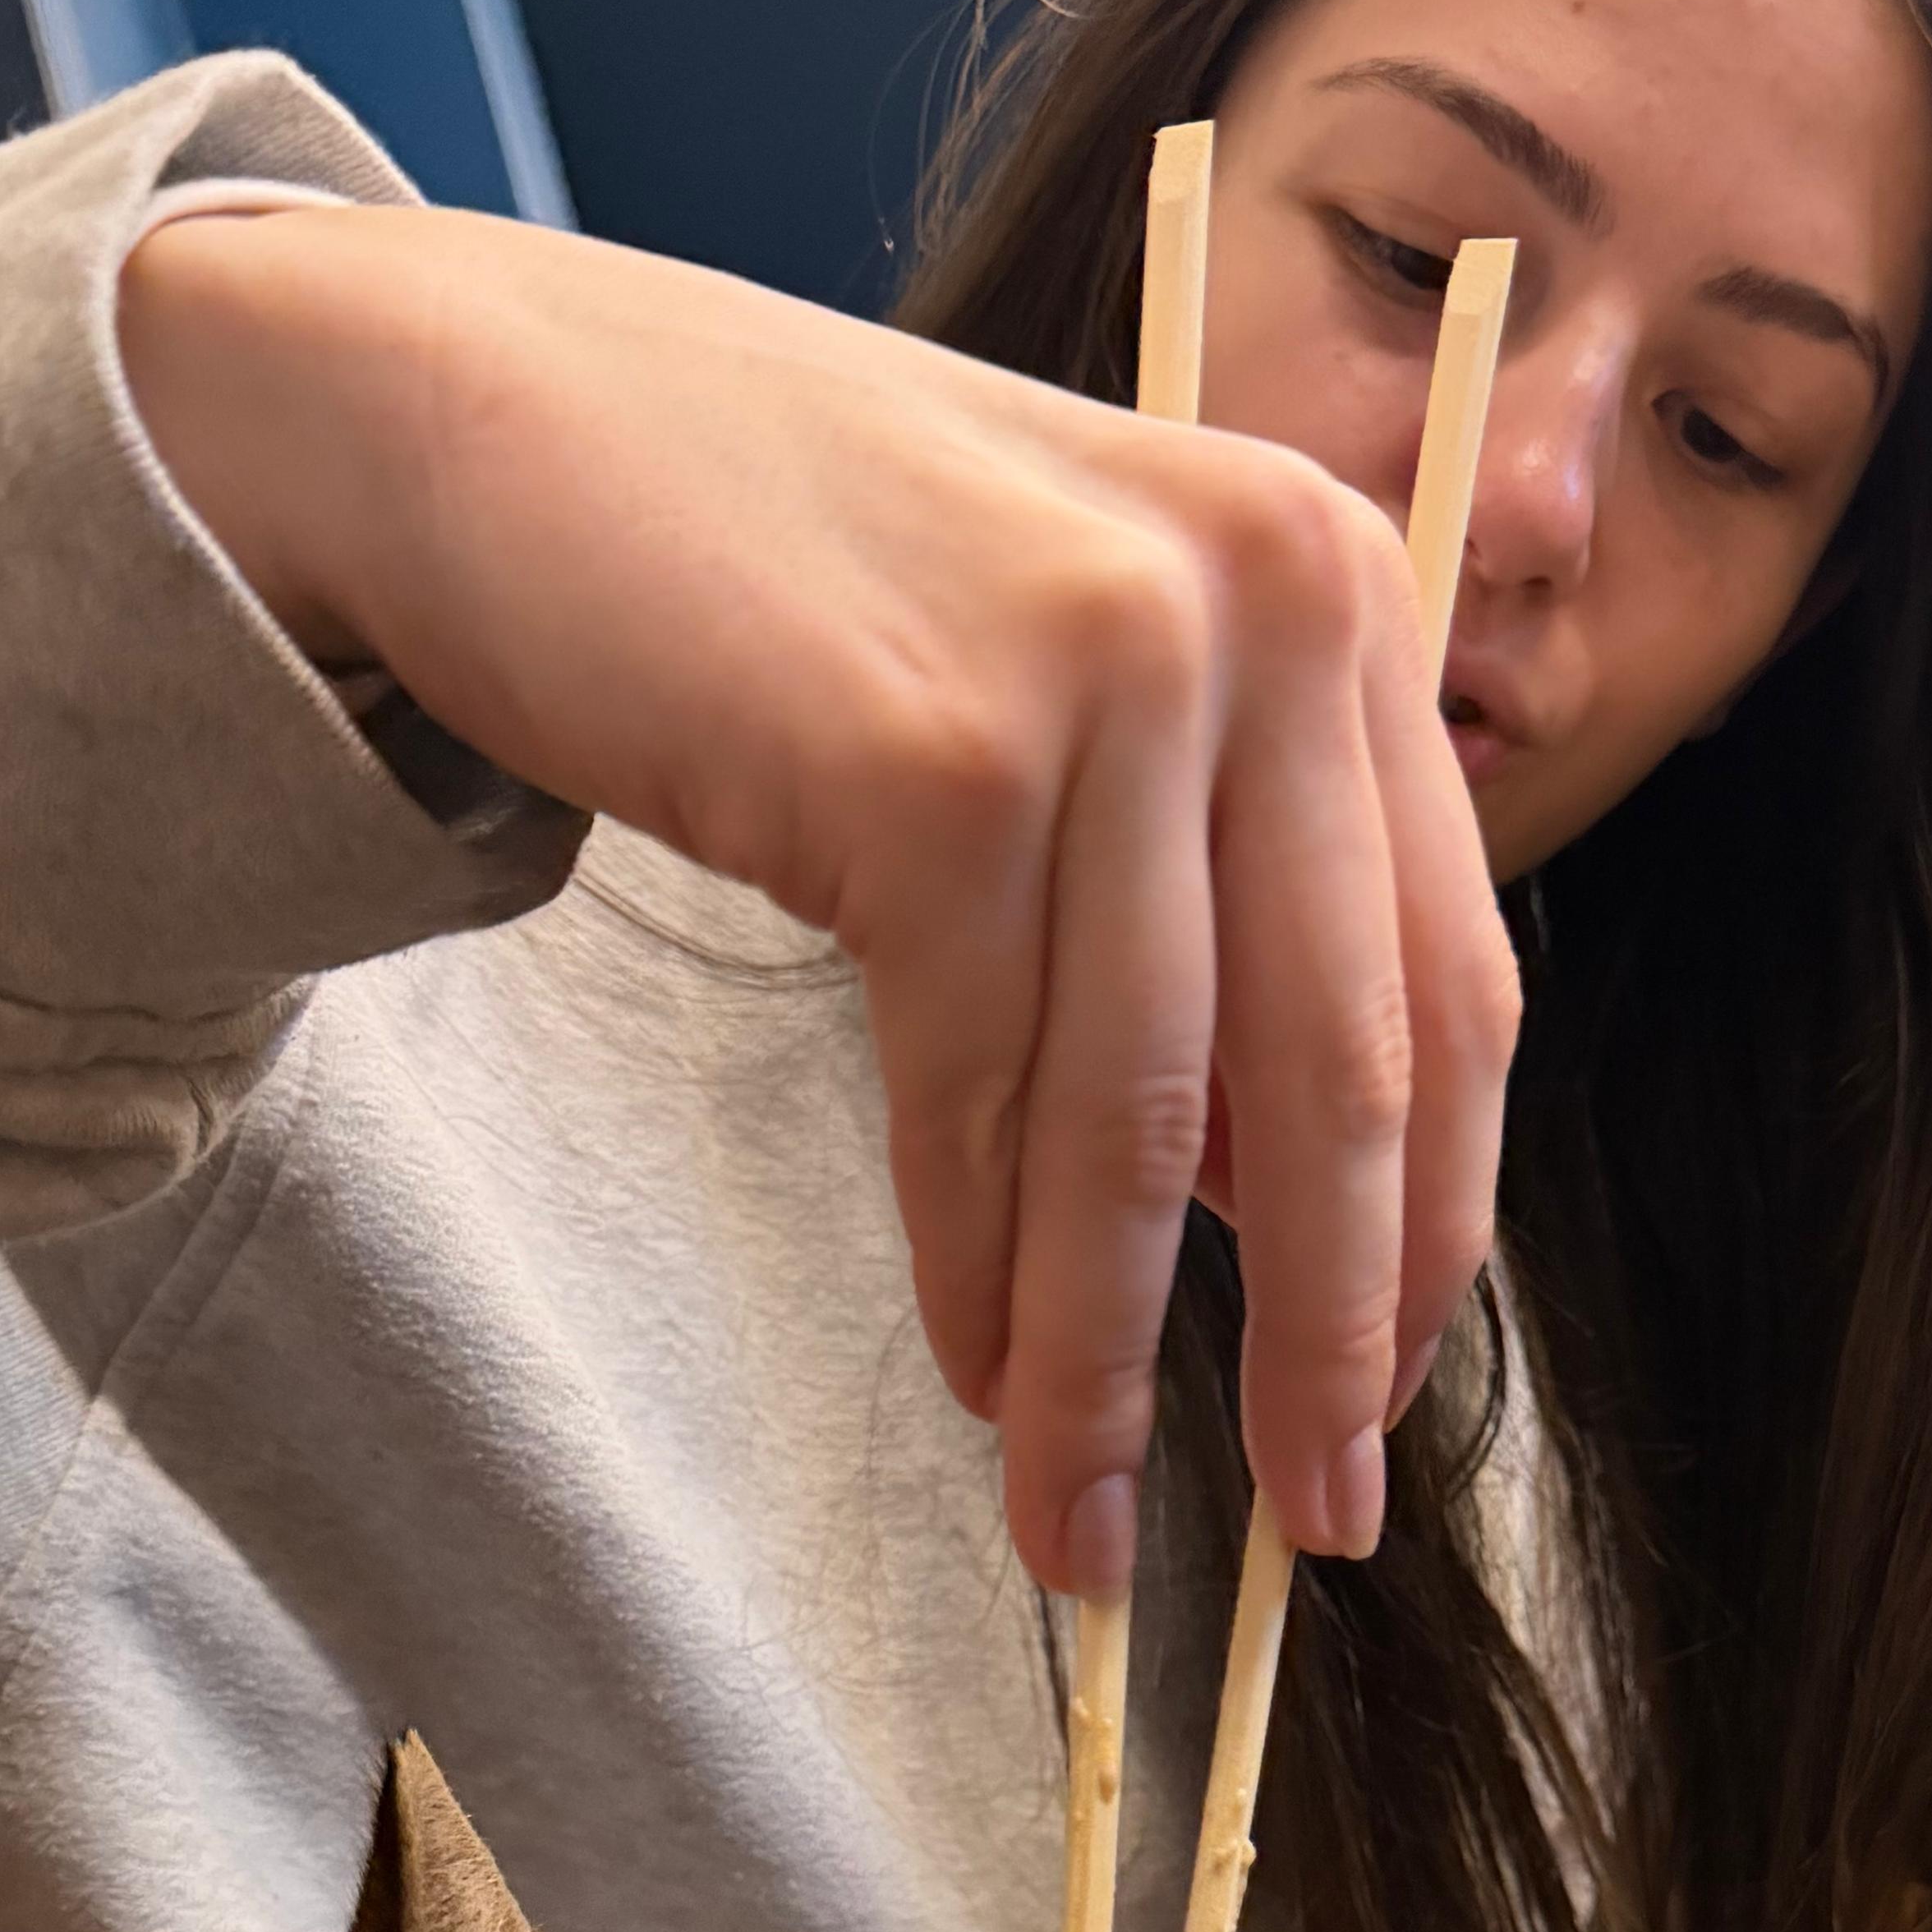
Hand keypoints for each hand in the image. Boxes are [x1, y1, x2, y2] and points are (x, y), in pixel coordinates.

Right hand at [117, 202, 1517, 1595]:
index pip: (1453, 974)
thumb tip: (1272, 1204)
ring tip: (1081, 1522)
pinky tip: (978, 1378)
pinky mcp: (939, 759)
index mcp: (1337, 585)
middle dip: (1324, 1336)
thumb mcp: (1063, 672)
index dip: (1429, 1223)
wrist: (478, 409)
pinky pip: (981, 1094)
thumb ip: (1202, 879)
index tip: (1389, 1395)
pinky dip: (978, 1266)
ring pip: (1146, 1119)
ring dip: (1111, 1358)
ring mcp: (1107, 670)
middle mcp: (1268, 604)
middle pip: (1342, 1068)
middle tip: (1311, 1520)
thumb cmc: (776, 565)